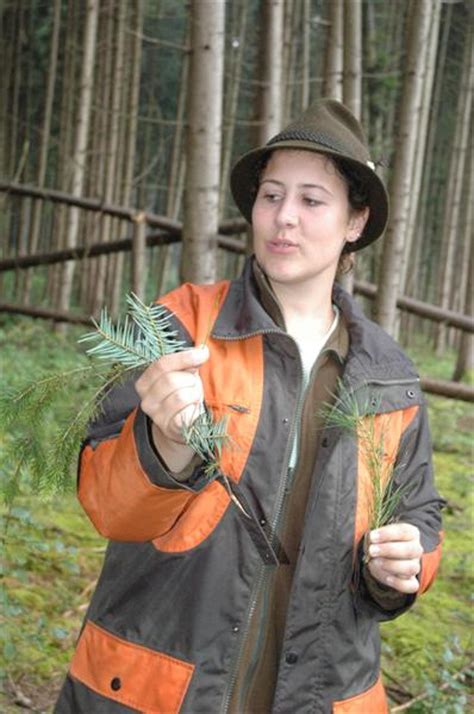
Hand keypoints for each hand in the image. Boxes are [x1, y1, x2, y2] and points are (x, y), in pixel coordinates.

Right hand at [135, 345, 208, 471]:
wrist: (182, 424)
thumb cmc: (183, 393)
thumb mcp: (182, 374)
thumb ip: (188, 362)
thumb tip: (202, 351)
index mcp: (145, 382)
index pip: (161, 364)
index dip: (184, 358)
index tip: (202, 354)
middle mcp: (146, 400)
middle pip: (171, 380)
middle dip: (190, 380)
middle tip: (193, 385)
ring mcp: (157, 416)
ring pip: (181, 396)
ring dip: (195, 394)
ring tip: (194, 398)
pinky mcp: (170, 429)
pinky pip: (187, 414)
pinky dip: (196, 409)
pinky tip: (195, 409)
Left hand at [366, 523, 422, 593]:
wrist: (382, 558)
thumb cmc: (380, 542)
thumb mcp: (377, 536)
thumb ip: (374, 538)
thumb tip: (371, 542)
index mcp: (411, 533)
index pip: (404, 532)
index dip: (387, 534)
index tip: (372, 536)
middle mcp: (416, 549)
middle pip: (410, 550)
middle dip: (389, 550)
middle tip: (372, 550)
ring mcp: (415, 566)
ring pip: (411, 568)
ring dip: (392, 565)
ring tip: (376, 562)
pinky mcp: (412, 582)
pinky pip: (411, 586)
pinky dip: (399, 583)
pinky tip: (388, 578)